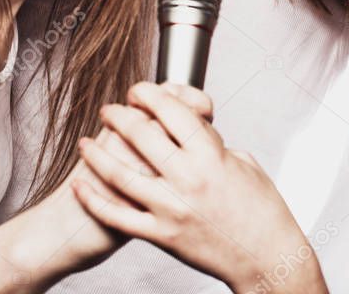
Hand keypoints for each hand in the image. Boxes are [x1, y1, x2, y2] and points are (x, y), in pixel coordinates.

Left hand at [72, 82, 325, 293]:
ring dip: (98, 154)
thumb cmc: (262, 211)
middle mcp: (188, 179)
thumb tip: (190, 130)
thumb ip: (212, 143)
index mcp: (211, 156)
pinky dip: (95, 201)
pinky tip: (81, 185)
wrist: (267, 258)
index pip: (171, 111)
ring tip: (86, 141)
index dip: (150, 94)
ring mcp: (172, 209)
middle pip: (141, 135)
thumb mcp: (243, 161)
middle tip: (110, 110)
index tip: (139, 91)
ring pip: (121, 175)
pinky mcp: (162, 235)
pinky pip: (119, 217)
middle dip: (119, 116)